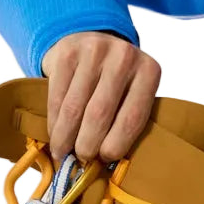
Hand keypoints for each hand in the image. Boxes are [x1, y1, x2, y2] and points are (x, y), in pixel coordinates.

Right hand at [41, 31, 161, 162]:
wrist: (92, 39)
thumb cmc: (117, 79)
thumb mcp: (132, 92)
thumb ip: (126, 118)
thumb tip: (109, 164)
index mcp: (149, 72)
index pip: (133, 117)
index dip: (116, 144)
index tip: (104, 160)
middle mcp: (124, 57)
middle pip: (100, 113)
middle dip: (87, 144)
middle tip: (80, 161)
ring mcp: (93, 51)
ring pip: (74, 108)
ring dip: (66, 137)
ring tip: (62, 154)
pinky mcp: (66, 53)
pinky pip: (57, 97)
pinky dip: (54, 121)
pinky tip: (54, 134)